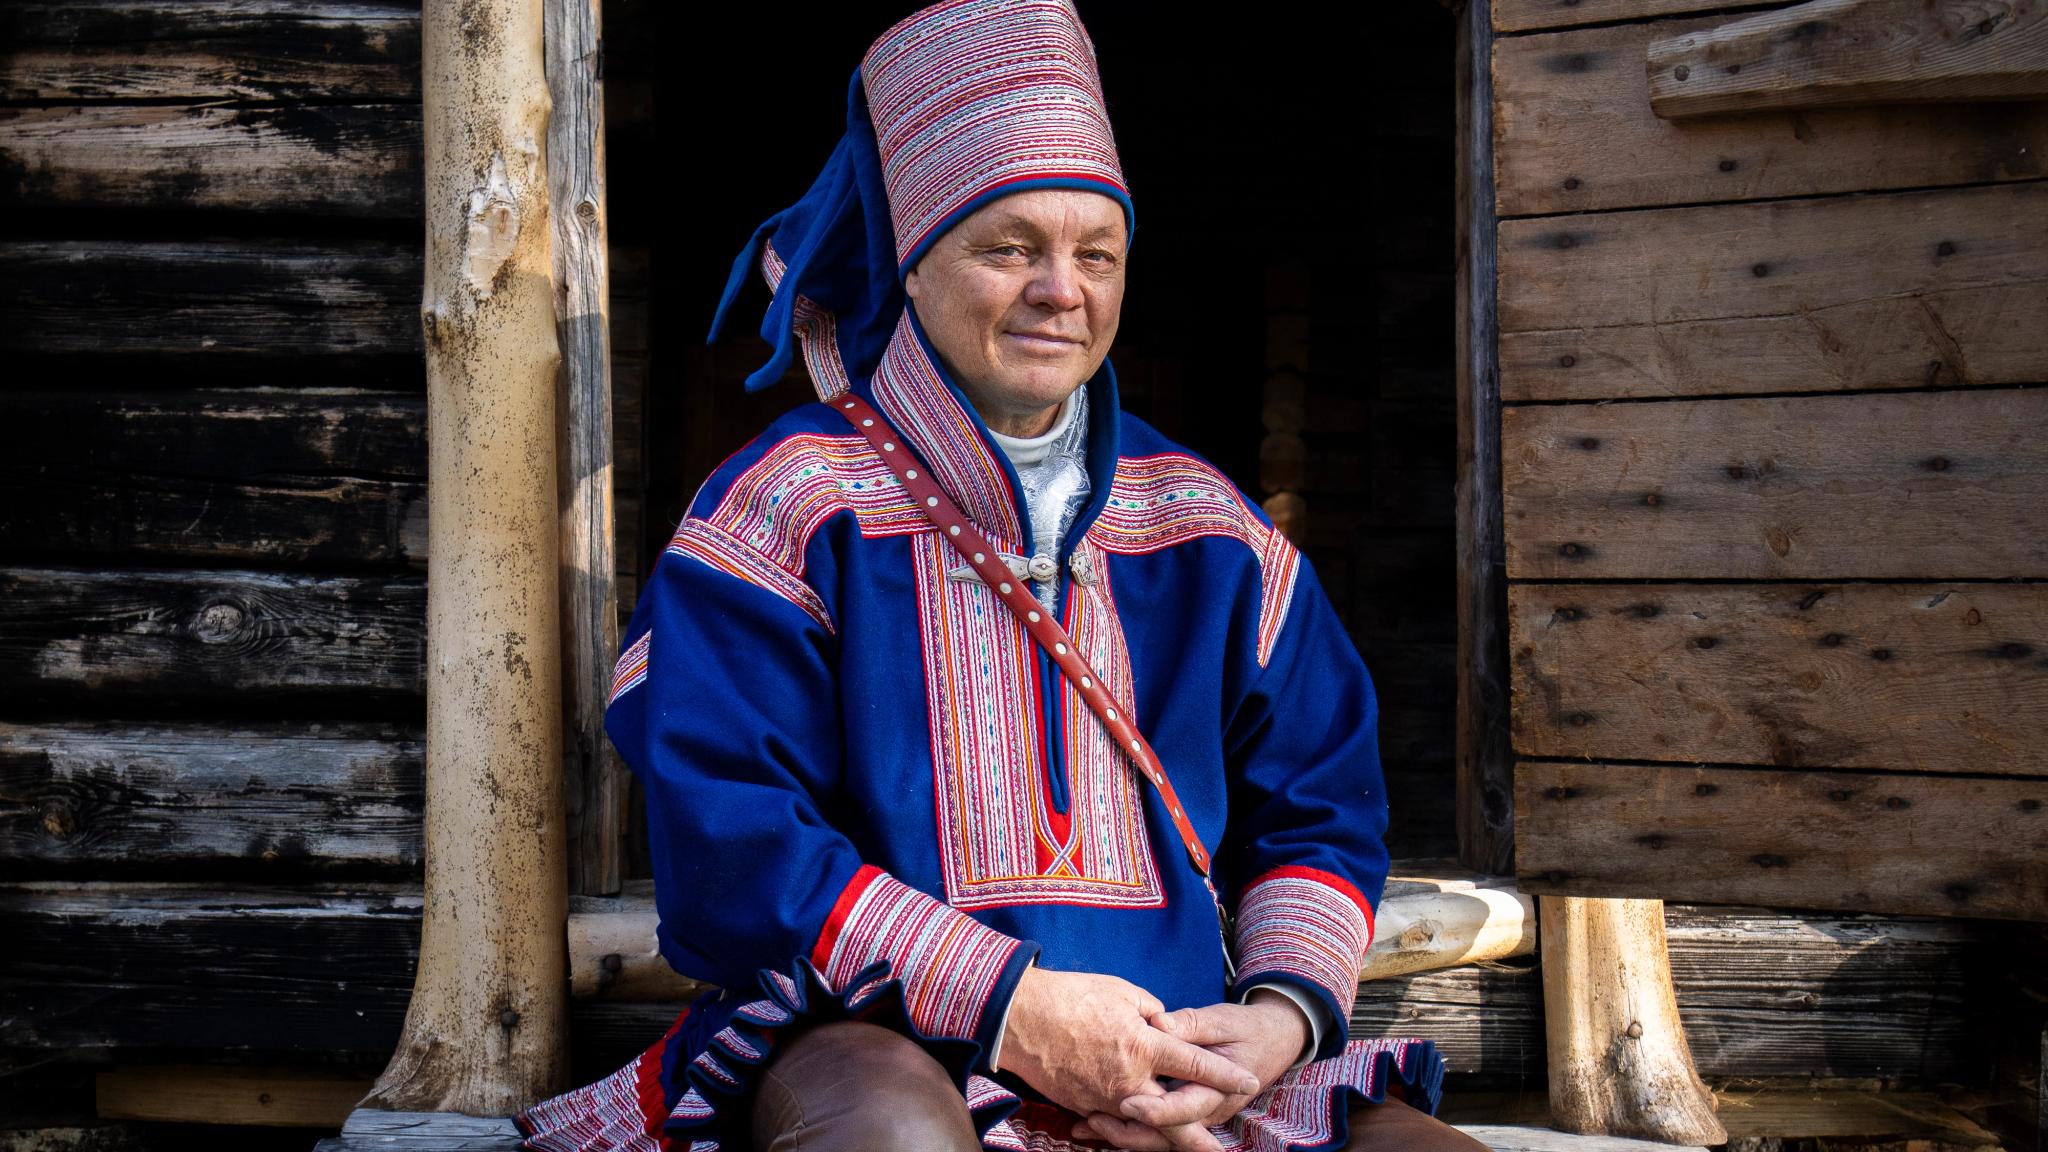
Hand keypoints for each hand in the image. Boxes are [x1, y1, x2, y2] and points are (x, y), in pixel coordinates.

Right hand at [998, 966, 1260, 1123]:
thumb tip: (1166, 1027)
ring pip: (1143, 1128)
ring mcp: (1104, 1098)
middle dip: (1200, 1139)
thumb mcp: (1121, 991)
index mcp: (1143, 1046)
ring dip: (1166, 1137)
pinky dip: (1129, 1128)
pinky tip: (1142, 1131)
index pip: (1195, 1064)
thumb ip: (1152, 1013)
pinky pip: (1113, 1121)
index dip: (1225, 1074)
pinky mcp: (1083, 1105)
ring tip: (1189, 1147)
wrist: (1019, 1017)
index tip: (1248, 1081)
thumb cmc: (1072, 996)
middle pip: (1174, 1119)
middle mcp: (1128, 1080)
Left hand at [1071, 989, 1308, 1150]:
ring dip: (1120, 1133)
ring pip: (1157, 1136)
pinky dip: (1126, 1125)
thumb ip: (1190, 1025)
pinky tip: (1094, 1117)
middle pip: (1165, 1134)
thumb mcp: (1222, 1020)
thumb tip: (1159, 1022)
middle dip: (1127, 1132)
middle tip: (1091, 1121)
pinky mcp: (1184, 1110)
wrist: (1274, 1040)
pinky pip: (1156, 1126)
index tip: (1126, 1104)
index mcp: (1219, 1090)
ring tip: (1083, 1125)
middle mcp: (1207, 1110)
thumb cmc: (1248, 1028)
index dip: (1155, 1110)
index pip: (1184, 1109)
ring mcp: (1195, 1115)